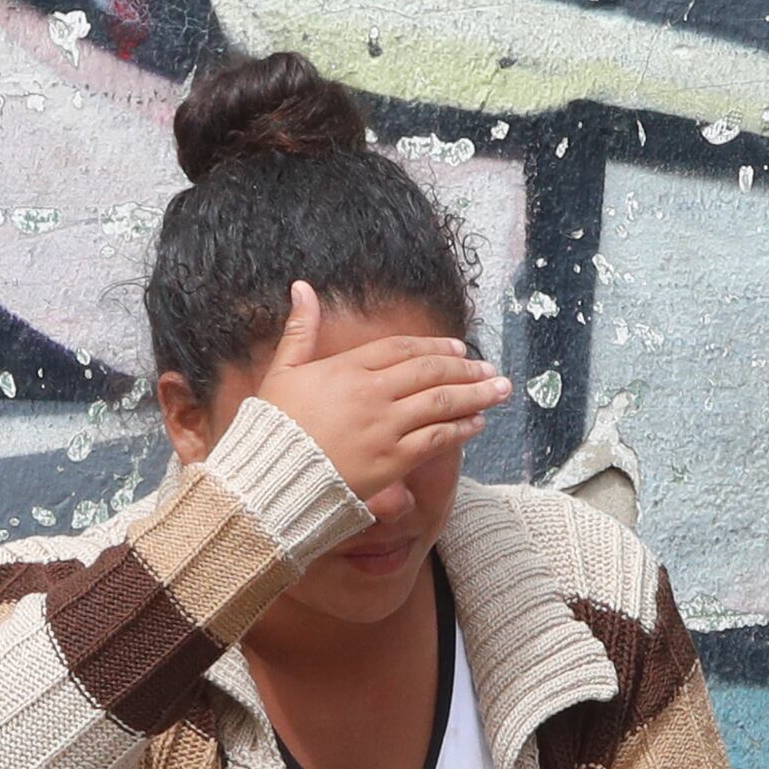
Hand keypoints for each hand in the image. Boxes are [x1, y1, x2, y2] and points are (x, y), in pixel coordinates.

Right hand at [247, 282, 507, 502]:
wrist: (269, 481)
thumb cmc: (272, 428)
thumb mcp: (282, 372)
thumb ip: (300, 330)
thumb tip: (302, 286)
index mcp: (346, 369)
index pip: (401, 350)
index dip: (433, 347)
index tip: (459, 349)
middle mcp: (371, 394)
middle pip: (428, 372)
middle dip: (465, 369)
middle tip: (490, 368)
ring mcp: (384, 428)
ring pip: (440, 403)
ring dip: (475, 394)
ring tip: (499, 389)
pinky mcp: (391, 461)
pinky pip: (435, 440)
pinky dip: (460, 429)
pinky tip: (477, 423)